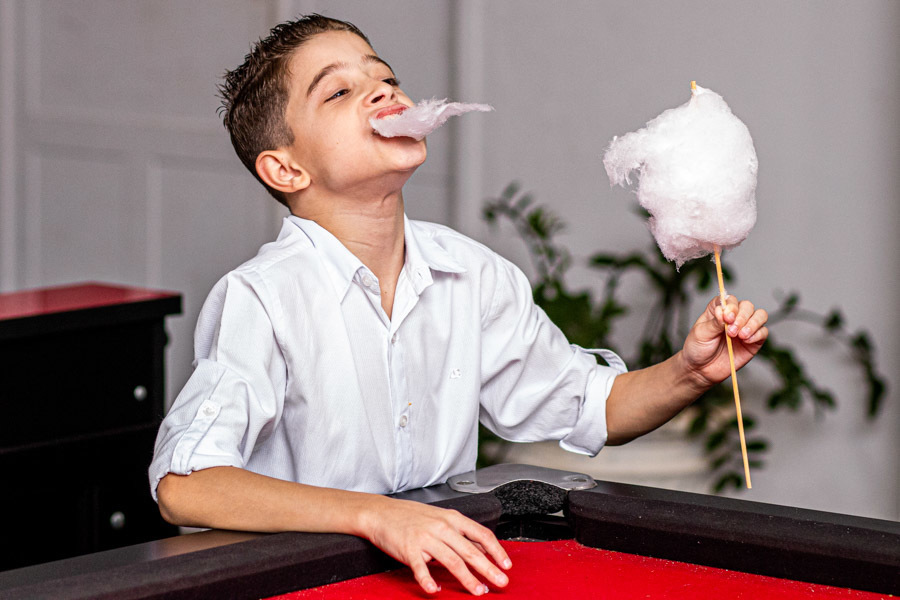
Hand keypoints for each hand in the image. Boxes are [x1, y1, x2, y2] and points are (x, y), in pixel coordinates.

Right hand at [361, 496, 511, 594]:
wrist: (381, 512)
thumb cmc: (411, 516)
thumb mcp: (440, 518)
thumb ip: (460, 533)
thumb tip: (481, 547)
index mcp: (452, 518)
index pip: (481, 534)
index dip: (496, 551)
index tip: (506, 565)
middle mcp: (441, 527)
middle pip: (470, 551)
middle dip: (488, 569)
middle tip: (500, 582)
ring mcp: (425, 538)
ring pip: (452, 561)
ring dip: (467, 579)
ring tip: (478, 591)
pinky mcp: (409, 549)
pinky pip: (421, 568)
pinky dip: (428, 580)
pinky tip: (434, 590)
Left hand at [682, 295, 768, 386]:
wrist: (701, 370)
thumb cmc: (698, 348)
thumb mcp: (701, 333)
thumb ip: (714, 322)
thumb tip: (724, 311)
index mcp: (719, 310)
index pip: (730, 299)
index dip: (731, 305)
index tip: (727, 317)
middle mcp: (734, 317)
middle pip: (747, 306)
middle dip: (742, 317)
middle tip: (731, 331)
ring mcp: (745, 328)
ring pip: (760, 315)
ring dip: (752, 323)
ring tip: (741, 335)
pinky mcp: (753, 342)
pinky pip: (763, 332)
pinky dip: (757, 334)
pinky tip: (746, 341)